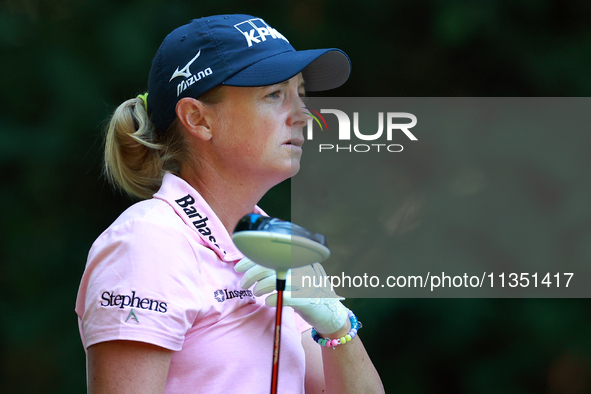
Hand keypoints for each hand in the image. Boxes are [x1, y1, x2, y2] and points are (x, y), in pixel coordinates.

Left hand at [234, 258, 348, 334]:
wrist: (330, 313)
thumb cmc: (306, 293)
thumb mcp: (293, 277)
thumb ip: (277, 268)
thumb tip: (249, 264)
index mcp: (298, 259)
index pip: (271, 252)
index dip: (251, 259)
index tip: (239, 268)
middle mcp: (304, 267)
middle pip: (271, 264)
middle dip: (251, 275)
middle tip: (244, 284)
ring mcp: (307, 282)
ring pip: (277, 280)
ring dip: (260, 287)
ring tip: (257, 293)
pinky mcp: (309, 299)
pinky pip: (285, 297)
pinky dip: (272, 299)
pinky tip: (269, 302)